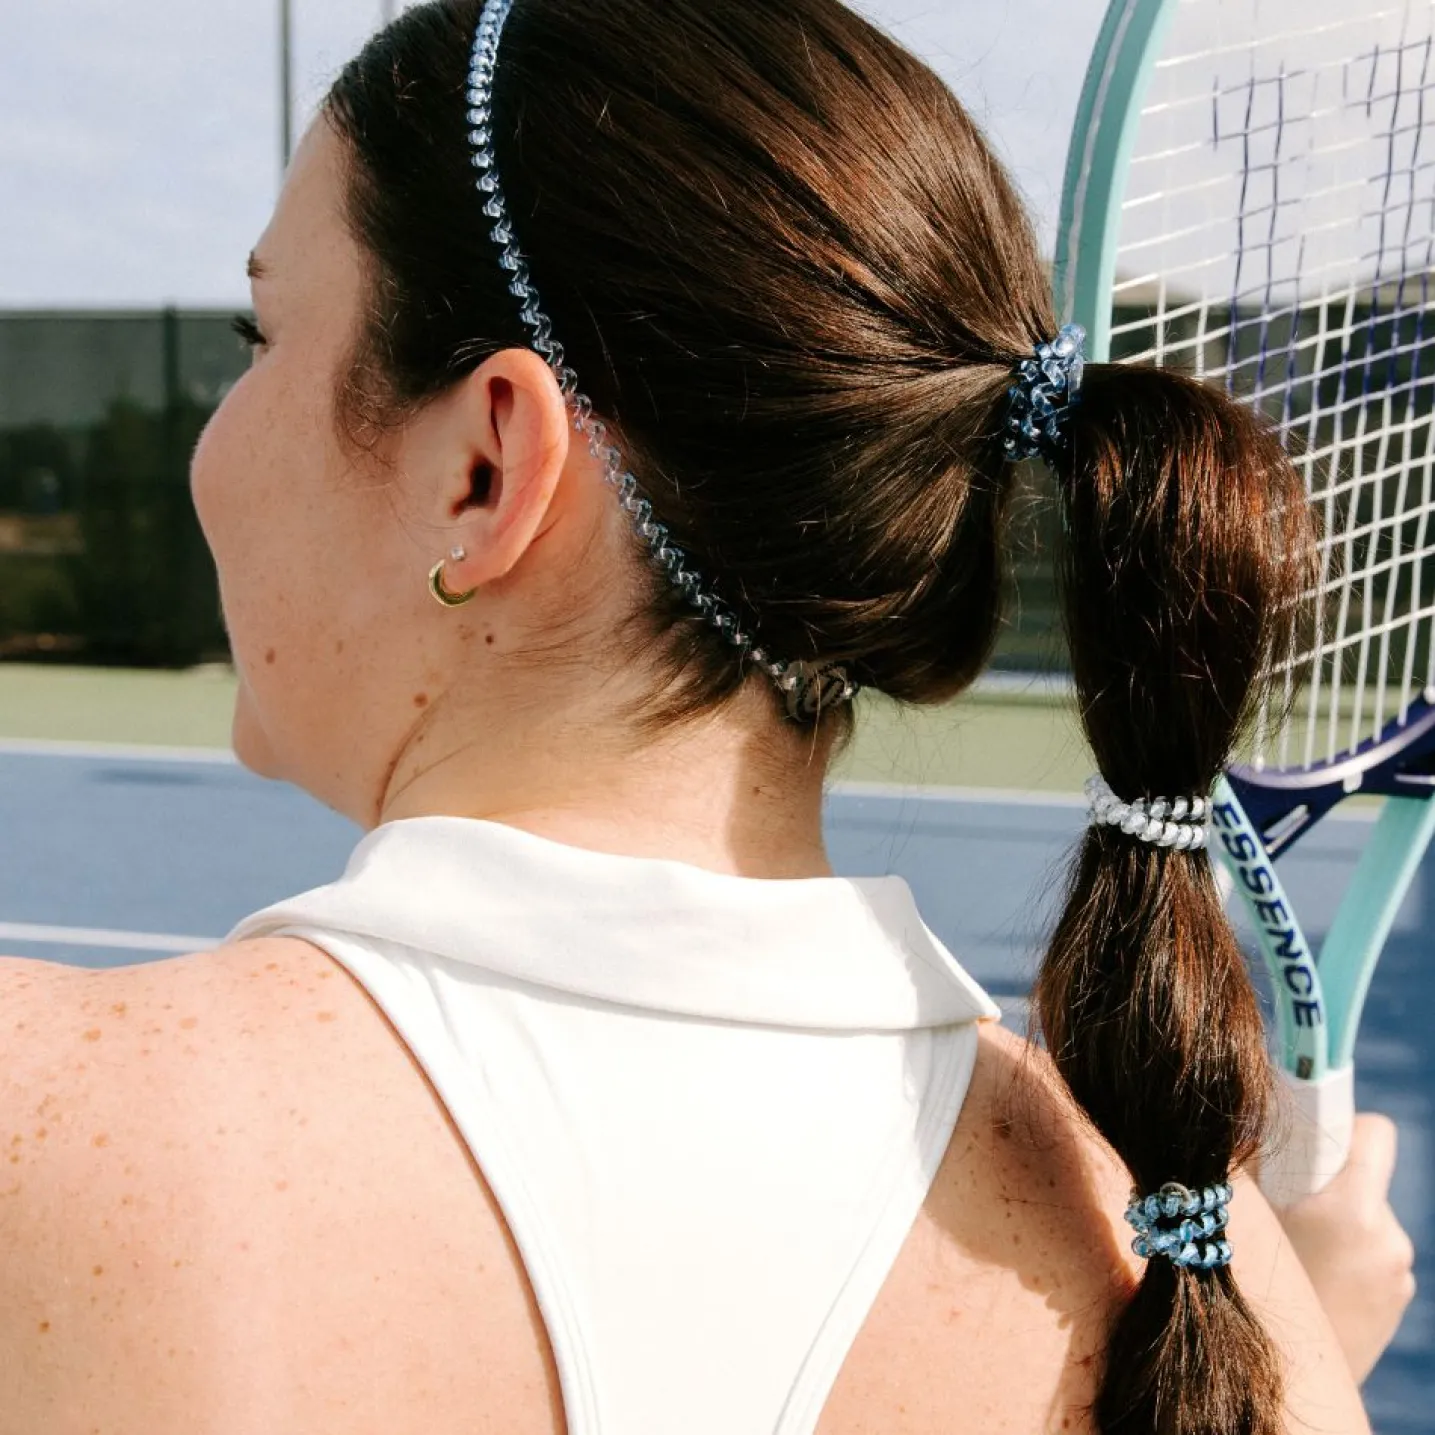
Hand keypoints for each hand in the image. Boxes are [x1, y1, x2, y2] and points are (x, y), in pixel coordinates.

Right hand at [1274, 1113, 1415, 1384]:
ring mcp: (1398, 1273)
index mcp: (1353, 1209)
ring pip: (1366, 1219)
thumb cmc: (1253, 1289)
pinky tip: (1314, 1281)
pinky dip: (1347, 1258)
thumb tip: (1249, 1112)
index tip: (1309, 1144)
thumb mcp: (1244, 1217)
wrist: (1283, 1385)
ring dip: (1337, 1225)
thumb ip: (1252, 1163)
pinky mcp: (1397, 1300)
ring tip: (1298, 1256)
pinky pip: (1372, 1255)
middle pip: (1362, 1179)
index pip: (1372, 1132)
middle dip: (1328, 1184)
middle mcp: (1388, 1238)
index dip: (1340, 1126)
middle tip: (1287, 1209)